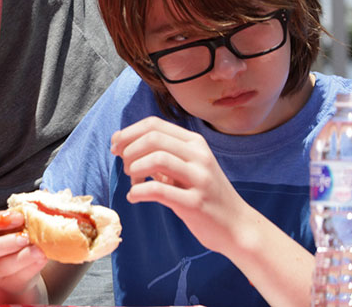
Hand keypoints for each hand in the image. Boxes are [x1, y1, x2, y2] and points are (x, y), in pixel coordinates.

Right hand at [0, 210, 47, 302]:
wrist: (20, 265)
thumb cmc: (14, 236)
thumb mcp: (14, 224)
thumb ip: (20, 215)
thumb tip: (34, 204)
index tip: (18, 216)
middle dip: (4, 242)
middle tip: (25, 236)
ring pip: (1, 267)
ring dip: (22, 257)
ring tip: (38, 250)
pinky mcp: (7, 284)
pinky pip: (17, 278)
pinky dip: (32, 268)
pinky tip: (41, 258)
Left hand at [110, 116, 248, 254]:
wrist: (237, 227)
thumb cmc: (204, 196)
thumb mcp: (187, 167)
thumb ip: (161, 155)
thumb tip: (123, 146)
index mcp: (194, 143)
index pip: (154, 124)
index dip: (128, 132)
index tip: (115, 145)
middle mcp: (199, 156)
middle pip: (152, 137)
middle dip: (129, 150)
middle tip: (124, 166)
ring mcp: (199, 178)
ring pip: (156, 159)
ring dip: (134, 169)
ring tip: (133, 181)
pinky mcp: (196, 203)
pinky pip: (158, 190)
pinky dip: (138, 192)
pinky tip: (134, 197)